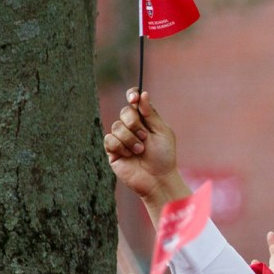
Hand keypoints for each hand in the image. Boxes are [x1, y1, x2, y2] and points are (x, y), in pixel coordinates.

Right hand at [104, 88, 188, 209]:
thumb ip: (151, 114)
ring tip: (140, 151)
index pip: (134, 100)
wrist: (157, 178)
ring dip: (130, 139)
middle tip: (144, 136)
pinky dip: (121, 147)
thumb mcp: (161, 132)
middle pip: (125, 112)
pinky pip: (109, 139)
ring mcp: (121, 137)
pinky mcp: (112, 149)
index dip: (132, 95)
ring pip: (117, 126)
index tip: (134, 98)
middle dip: (134, 123)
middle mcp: (132, 126)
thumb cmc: (164, 156)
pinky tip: (129, 156)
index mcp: (145, 119)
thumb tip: (143, 94)